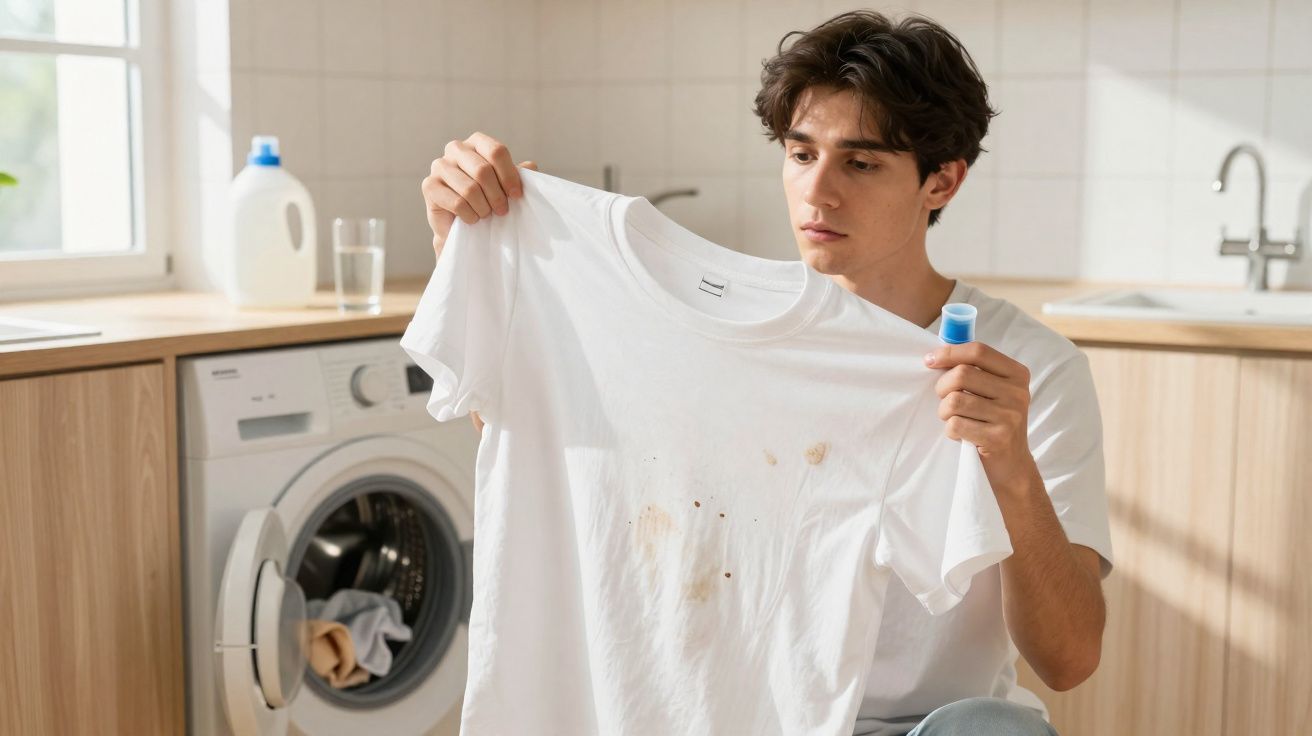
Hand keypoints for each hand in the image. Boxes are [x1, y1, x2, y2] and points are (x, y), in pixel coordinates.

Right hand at [421, 131, 537, 257]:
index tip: (517, 195)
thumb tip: (531, 166)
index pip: (497, 151)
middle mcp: (455, 149)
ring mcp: (439, 166)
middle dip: (497, 195)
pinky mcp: (429, 186)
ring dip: (483, 208)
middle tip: (502, 210)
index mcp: (476, 142)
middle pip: (483, 170)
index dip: (510, 175)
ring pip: (470, 189)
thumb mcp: (507, 186)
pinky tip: (471, 218)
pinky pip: (457, 203)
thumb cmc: (488, 201)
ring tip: (485, 214)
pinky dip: (470, 215)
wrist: (463, 225)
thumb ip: (519, 175)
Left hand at [925, 341, 1033, 487]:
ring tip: (953, 418)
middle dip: (942, 387)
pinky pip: (956, 425)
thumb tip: (934, 356)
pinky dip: (950, 430)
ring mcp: (1010, 416)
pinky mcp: (998, 438)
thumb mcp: (994, 392)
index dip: (949, 353)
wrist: (1012, 464)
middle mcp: (1017, 392)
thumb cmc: (994, 422)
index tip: (929, 360)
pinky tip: (961, 434)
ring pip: (955, 401)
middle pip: (962, 374)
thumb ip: (974, 371)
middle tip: (944, 399)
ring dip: (944, 411)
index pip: (978, 351)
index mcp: (1017, 374)